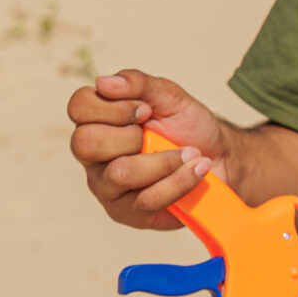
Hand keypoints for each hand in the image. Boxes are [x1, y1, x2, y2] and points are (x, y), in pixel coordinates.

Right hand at [67, 67, 233, 231]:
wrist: (219, 157)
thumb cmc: (187, 126)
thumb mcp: (169, 96)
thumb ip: (138, 83)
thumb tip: (103, 82)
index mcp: (96, 122)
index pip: (78, 107)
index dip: (112, 106)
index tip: (146, 109)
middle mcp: (93, 157)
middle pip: (85, 144)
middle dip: (130, 136)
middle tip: (155, 134)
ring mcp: (107, 188)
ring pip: (119, 174)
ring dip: (163, 161)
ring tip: (190, 154)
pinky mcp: (128, 214)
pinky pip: (147, 200)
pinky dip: (179, 181)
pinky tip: (197, 170)